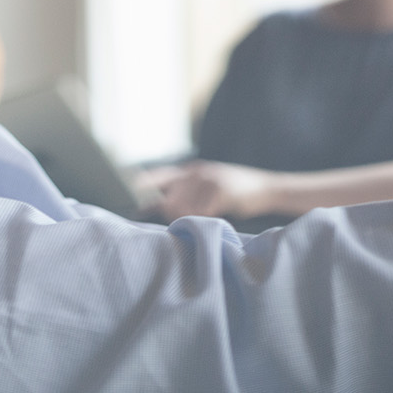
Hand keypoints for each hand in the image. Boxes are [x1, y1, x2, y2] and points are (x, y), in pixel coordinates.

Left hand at [133, 160, 279, 221]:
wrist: (267, 188)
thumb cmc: (234, 191)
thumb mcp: (207, 184)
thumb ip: (185, 192)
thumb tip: (157, 206)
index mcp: (190, 170)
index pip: (158, 176)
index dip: (140, 185)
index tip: (124, 194)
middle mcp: (196, 172)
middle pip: (169, 199)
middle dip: (170, 215)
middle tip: (181, 222)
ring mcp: (209, 180)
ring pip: (184, 208)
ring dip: (188, 220)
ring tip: (202, 219)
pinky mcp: (221, 192)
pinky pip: (202, 213)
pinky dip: (204, 221)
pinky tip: (213, 219)